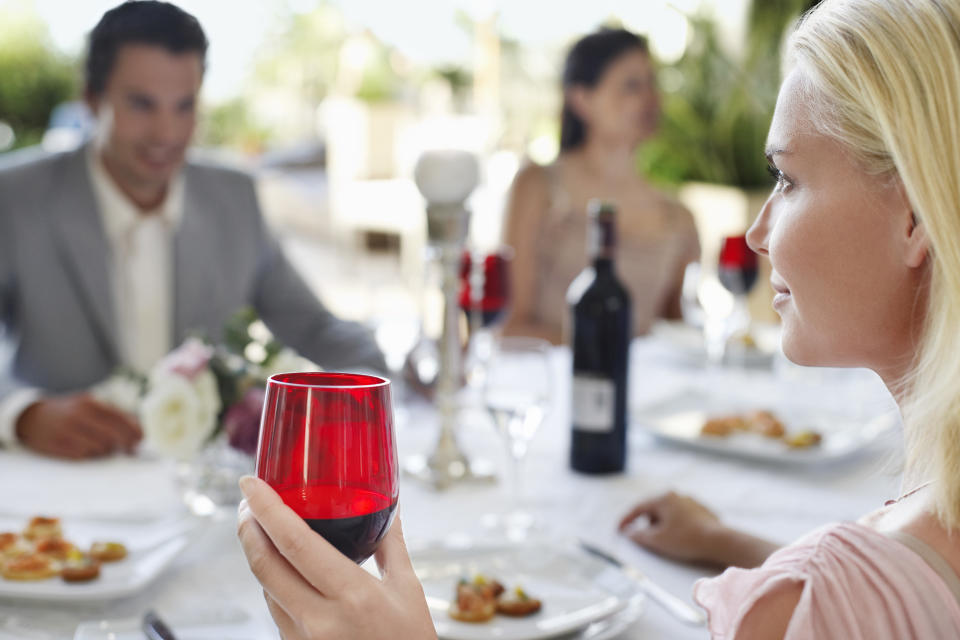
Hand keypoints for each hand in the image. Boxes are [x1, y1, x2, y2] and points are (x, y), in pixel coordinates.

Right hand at [15, 394, 141, 458]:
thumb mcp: (89, 404)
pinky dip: (89, 454)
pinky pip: (84, 456)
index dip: (133, 430)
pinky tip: (86, 448)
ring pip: (100, 448)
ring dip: (106, 450)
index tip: (141, 439)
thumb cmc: (69, 411)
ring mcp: (67, 431)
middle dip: (125, 444)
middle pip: (112, 435)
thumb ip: (112, 414)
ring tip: (102, 446)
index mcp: (90, 403)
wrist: (32, 417)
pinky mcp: (58, 446)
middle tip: (130, 449)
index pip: (119, 418)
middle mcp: (78, 416)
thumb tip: (138, 428)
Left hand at [237, 476, 435, 639]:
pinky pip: (276, 608)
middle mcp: (320, 620)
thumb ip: (392, 544)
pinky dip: (274, 582)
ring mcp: (303, 639)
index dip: (267, 509)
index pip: (295, 543)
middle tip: (248, 501)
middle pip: (264, 565)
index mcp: (353, 596)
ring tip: (263, 528)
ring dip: (258, 553)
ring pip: (265, 586)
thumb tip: (389, 507)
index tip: (251, 483)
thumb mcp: (408, 590)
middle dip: (248, 527)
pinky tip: (283, 567)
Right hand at [618, 491, 723, 563]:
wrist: (720, 542)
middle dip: (646, 524)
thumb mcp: (657, 540)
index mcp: (664, 498)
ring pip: (669, 514)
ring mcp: (691, 502)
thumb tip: (629, 533)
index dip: (626, 520)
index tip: (619, 530)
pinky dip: (676, 527)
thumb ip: (639, 536)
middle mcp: (677, 496)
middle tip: (643, 539)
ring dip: (662, 526)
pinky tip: (680, 540)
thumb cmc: (687, 539)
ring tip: (664, 541)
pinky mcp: (703, 512)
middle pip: (654, 510)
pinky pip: (682, 518)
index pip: (638, 507)